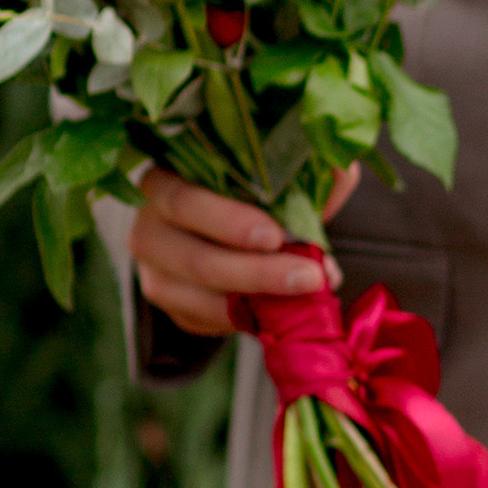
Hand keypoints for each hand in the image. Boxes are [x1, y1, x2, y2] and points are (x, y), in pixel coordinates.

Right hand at [124, 162, 357, 337]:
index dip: (228, 221)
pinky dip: (248, 318)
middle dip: (256, 273)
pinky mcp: (170, 304)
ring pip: (198, 298)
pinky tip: (283, 310)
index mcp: (165, 180)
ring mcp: (153, 271)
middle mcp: (148, 227)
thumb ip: (304, 168)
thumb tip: (339, 168)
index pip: (185, 201)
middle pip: (195, 259)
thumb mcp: (274, 171)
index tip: (276, 236)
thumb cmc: (248, 190)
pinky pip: (206, 320)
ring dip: (258, 302)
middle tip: (309, 277)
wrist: (226, 226)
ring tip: (309, 296)